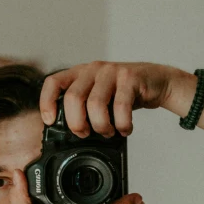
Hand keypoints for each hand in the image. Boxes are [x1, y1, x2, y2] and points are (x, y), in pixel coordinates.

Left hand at [39, 60, 189, 137]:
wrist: (156, 81)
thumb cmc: (124, 93)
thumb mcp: (99, 97)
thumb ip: (83, 108)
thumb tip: (69, 134)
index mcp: (79, 73)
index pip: (53, 82)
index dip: (47, 102)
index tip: (49, 122)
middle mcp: (93, 69)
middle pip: (73, 98)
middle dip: (77, 123)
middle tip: (85, 134)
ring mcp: (111, 71)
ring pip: (95, 104)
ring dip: (101, 126)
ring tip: (108, 132)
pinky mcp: (130, 77)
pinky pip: (121, 107)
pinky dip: (122, 125)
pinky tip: (124, 129)